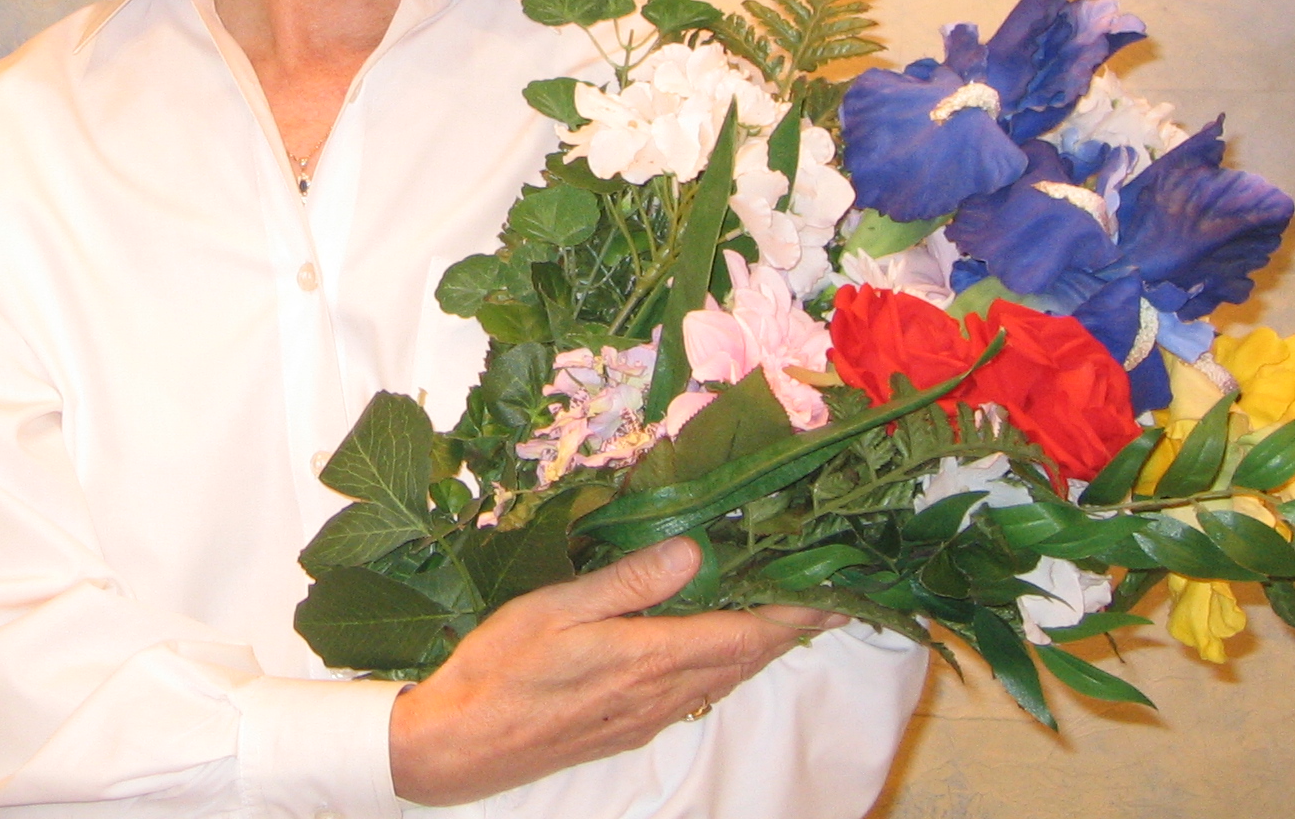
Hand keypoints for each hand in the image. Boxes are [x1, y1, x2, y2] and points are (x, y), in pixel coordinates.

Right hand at [387, 537, 841, 806]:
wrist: (459, 744)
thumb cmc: (499, 668)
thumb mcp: (555, 609)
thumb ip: (627, 582)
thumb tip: (693, 550)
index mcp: (647, 659)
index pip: (743, 635)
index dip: (794, 614)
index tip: (836, 592)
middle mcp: (658, 694)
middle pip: (743, 661)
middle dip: (787, 629)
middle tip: (824, 595)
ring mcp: (644, 717)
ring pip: (722, 681)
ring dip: (758, 649)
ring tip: (782, 616)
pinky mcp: (626, 728)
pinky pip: (695, 694)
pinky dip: (722, 666)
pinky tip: (714, 648)